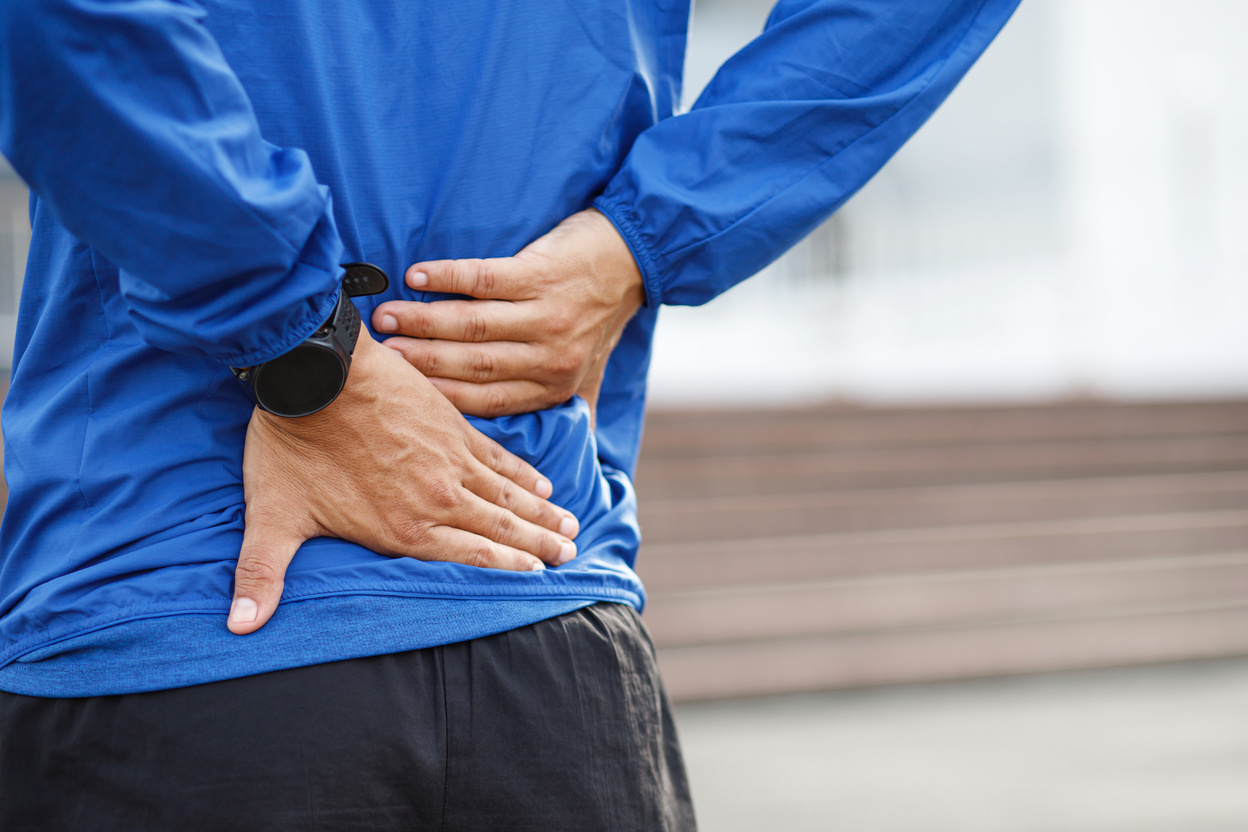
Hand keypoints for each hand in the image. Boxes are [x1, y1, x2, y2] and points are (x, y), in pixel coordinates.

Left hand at [228, 332, 579, 634]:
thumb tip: (237, 627)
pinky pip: (499, 457)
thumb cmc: (292, 446)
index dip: (509, 569)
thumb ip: (262, 575)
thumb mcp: (272, 516)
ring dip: (541, 514)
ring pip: (507, 496)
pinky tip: (542, 484)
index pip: (471, 557)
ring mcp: (450, 461)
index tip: (540, 578)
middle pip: (501, 530)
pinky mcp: (452, 426)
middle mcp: (437, 500)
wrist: (314, 372)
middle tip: (570, 555)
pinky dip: (523, 474)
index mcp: (403, 530)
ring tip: (570, 527)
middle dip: (538, 546)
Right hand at [372, 208, 644, 417]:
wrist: (630, 261)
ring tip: (386, 318)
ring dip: (425, 321)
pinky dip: (448, 277)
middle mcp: (551, 356)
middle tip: (382, 359)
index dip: (440, 400)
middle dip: (421, 363)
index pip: (486, 401)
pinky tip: (417, 277)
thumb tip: (545, 470)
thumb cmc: (597, 318)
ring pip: (475, 325)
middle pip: (473, 365)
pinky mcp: (542, 274)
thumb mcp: (586, 374)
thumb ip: (561, 410)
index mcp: (552, 387)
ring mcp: (547, 314)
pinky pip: (486, 278)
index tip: (400, 399)